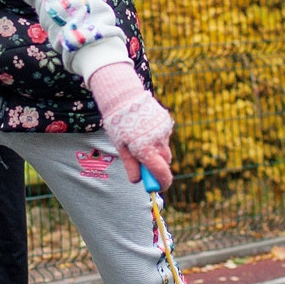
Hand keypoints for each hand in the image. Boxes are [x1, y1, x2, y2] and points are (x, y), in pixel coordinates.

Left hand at [87, 58, 175, 185]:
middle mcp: (158, 141)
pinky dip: (157, 138)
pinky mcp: (167, 122)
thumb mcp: (121, 147)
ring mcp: (164, 131)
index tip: (157, 187)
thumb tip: (137, 181)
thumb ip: (131, 165)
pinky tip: (144, 128)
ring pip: (164, 149)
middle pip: (165, 162)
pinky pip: (164, 136)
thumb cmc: (118, 123)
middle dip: (157, 166)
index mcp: (146, 149)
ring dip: (156, 150)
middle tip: (143, 163)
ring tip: (139, 139)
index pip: (162, 173)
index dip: (162, 184)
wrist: (124, 95)